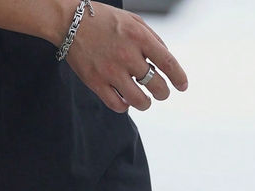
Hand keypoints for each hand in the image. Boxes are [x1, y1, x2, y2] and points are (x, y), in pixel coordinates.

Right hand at [64, 2, 187, 112]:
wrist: (71, 22)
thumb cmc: (104, 20)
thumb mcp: (133, 21)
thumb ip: (151, 39)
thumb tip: (164, 61)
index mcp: (139, 37)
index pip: (167, 62)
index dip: (178, 77)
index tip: (182, 86)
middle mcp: (127, 55)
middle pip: (156, 85)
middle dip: (163, 93)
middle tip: (161, 93)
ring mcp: (111, 71)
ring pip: (138, 100)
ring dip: (145, 103)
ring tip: (144, 101)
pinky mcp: (96, 82)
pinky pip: (116, 104)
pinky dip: (124, 106)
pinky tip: (125, 101)